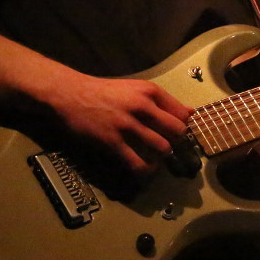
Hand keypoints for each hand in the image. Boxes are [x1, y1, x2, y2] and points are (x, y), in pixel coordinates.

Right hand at [48, 76, 192, 175]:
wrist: (70, 94)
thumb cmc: (104, 92)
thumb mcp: (136, 88)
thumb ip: (161, 101)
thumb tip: (189, 113)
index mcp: (150, 91)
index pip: (182, 114)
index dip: (184, 127)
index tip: (177, 134)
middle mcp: (142, 106)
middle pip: (177, 132)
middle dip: (177, 143)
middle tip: (168, 147)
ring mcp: (127, 124)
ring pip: (162, 148)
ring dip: (162, 157)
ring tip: (155, 157)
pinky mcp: (112, 141)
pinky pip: (138, 163)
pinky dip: (145, 170)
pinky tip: (143, 169)